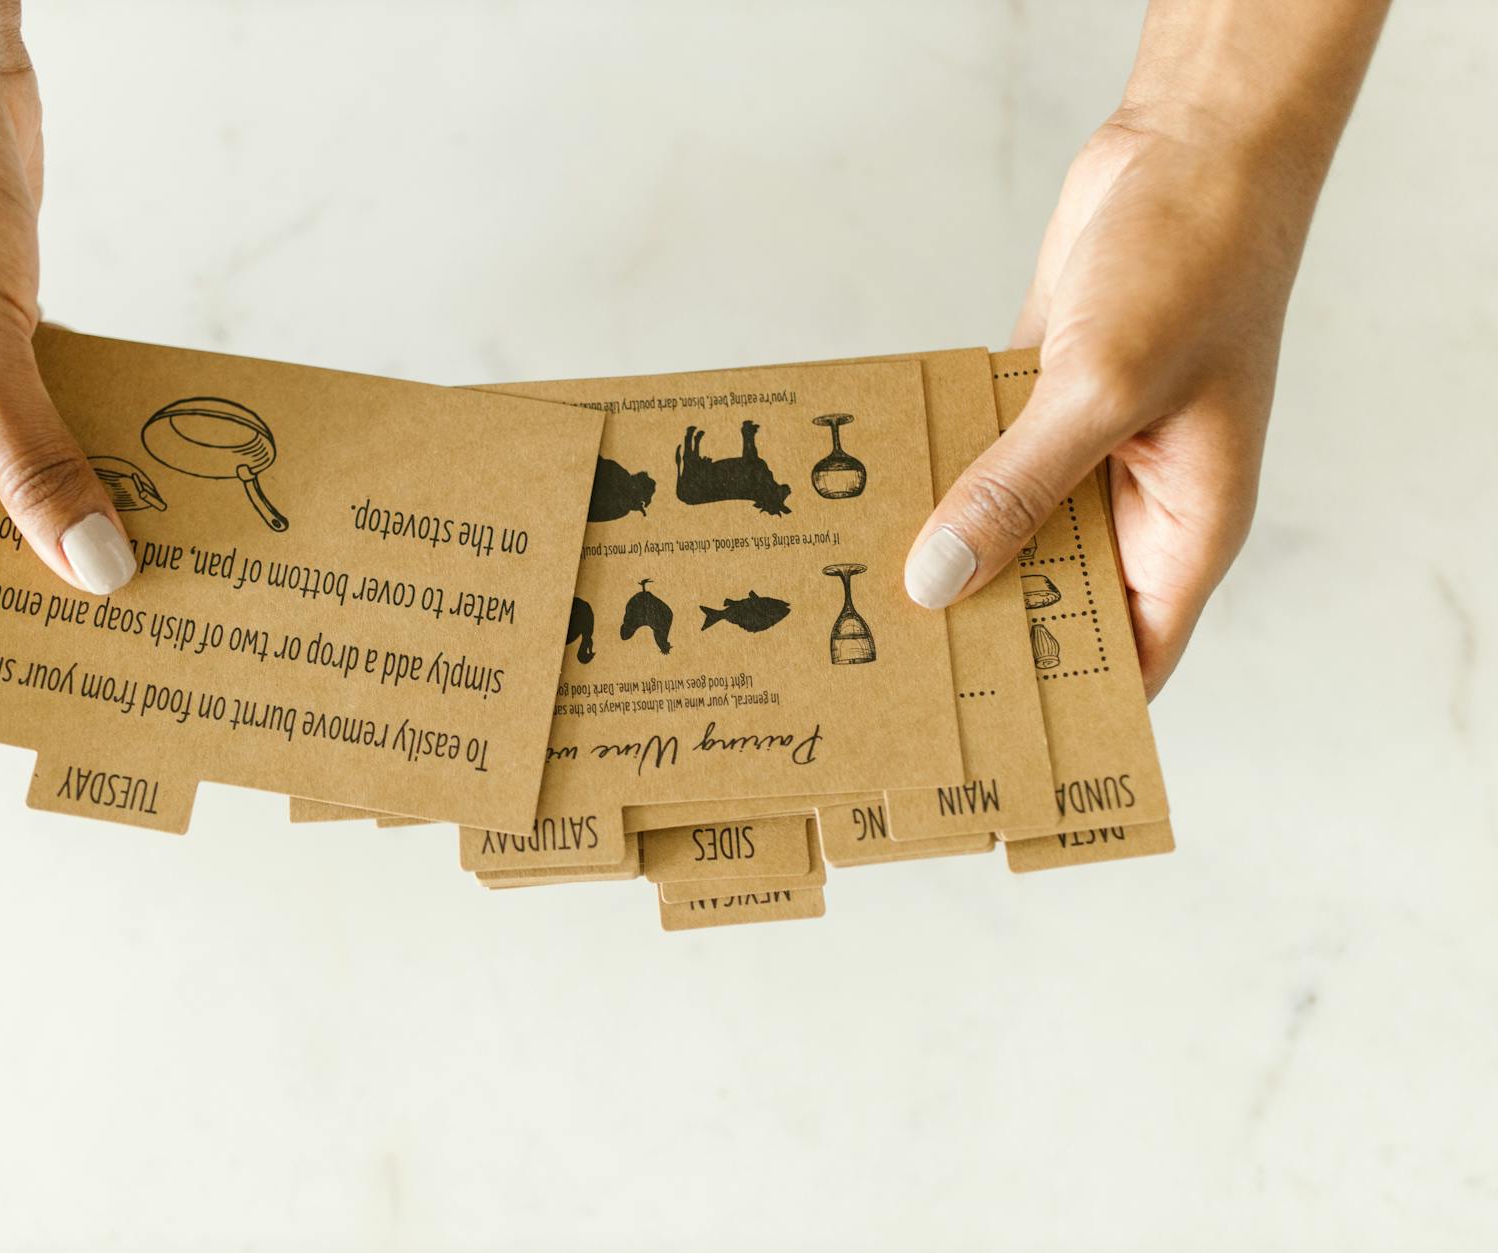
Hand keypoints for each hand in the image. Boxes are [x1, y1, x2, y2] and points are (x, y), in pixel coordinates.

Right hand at [0, 3, 132, 595]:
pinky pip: (45, 408)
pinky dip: (93, 430)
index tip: (88, 646)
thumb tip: (97, 571)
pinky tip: (162, 465)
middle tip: (159, 601)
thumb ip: (35, 466)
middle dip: (56, 548)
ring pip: (19, 465)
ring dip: (88, 490)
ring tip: (179, 544)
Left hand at [902, 0, 1384, 698]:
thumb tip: (938, 583)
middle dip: (979, 629)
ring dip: (943, 550)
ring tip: (852, 601)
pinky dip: (935, 473)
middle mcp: (1134, 504)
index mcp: (1186, 529)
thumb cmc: (1196, 264)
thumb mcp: (1103, 390)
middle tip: (883, 673)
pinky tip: (865, 503)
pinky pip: (980, 458)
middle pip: (1050, 599)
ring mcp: (1085, 451)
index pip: (1128, 657)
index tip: (983, 742)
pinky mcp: (1040, 399)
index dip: (1065, 705)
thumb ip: (1019, 490)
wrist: (1192, 148)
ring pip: (1005, 527)